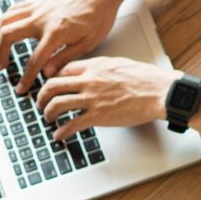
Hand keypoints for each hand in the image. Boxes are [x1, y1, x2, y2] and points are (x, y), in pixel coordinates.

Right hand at [0, 0, 124, 91]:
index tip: (21, 87)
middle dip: (0, 54)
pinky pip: (14, 9)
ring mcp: (38, 8)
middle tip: (1, 67)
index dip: (25, 77)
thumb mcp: (88, 43)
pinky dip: (6, 21)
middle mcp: (41, 19)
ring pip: (6, 20)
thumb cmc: (99, 15)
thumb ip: (65, 58)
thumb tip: (47, 73)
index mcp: (55, 32)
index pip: (34, 60)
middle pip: (8, 36)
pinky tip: (8, 29)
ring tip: (0, 50)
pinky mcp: (38, 2)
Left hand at [37, 57, 180, 139]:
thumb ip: (103, 67)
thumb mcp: (120, 64)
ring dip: (48, 113)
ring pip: (56, 104)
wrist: (160, 92)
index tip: (50, 86)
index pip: (63, 71)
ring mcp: (92, 99)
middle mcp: (89, 81)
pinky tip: (60, 135)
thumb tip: (96, 70)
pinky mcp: (98, 116)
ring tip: (48, 119)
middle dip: (42, 96)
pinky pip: (72, 124)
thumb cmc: (147, 79)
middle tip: (41, 103)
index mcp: (94, 67)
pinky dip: (62, 131)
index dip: (52, 79)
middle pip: (52, 86)